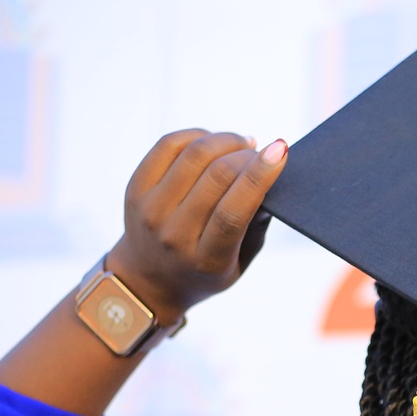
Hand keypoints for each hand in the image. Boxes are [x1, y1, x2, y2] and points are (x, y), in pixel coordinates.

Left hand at [105, 130, 288, 319]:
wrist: (150, 279)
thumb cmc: (205, 270)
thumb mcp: (239, 262)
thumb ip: (256, 226)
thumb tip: (269, 176)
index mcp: (206, 259)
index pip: (234, 211)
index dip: (260, 175)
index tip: (280, 150)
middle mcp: (174, 234)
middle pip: (216, 176)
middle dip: (246, 155)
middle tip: (260, 152)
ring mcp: (150, 209)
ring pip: (193, 154)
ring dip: (225, 140)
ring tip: (240, 145)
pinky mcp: (136, 188)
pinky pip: (168, 145)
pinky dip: (198, 135)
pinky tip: (212, 142)